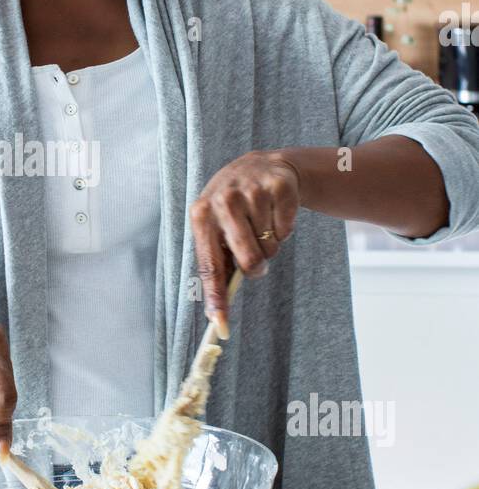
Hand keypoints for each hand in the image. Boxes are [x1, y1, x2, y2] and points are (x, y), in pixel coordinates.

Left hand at [190, 151, 300, 330]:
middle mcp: (224, 200)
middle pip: (248, 260)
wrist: (261, 166)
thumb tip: (216, 313)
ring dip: (270, 244)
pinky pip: (286, 230)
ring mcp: (252, 190)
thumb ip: (217, 264)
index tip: (220, 322)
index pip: (209, 264)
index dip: (216, 295)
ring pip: (270, 246)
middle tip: (257, 258)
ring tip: (262, 224)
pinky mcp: (279, 186)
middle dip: (256, 267)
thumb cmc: (233, 209)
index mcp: (202, 215)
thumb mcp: (216, 227)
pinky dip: (284, 229)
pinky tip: (274, 212)